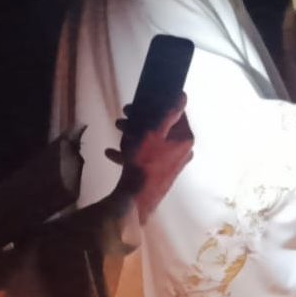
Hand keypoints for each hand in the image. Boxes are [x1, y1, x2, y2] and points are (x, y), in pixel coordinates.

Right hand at [108, 93, 193, 220]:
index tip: (140, 102)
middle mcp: (181, 151)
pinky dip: (130, 153)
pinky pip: (146, 158)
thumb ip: (167, 113)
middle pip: (162, 127)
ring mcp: (171, 163)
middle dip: (141, 120)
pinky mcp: (159, 174)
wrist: (134, 200)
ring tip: (117, 129)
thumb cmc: (144, 163)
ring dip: (134, 134)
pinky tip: (111, 153)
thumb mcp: (152, 133)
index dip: (157, 104)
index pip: (176, 113)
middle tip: (124, 115)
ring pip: (152, 142)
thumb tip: (183, 95)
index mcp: (184, 139)